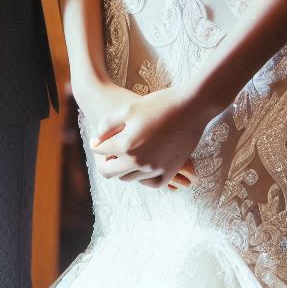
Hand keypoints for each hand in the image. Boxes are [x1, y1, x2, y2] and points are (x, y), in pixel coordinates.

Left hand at [90, 84, 210, 189]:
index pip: (100, 153)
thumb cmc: (159, 103)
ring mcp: (155, 169)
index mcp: (126, 145)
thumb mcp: (128, 108)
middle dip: (104, 162)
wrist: (192, 106)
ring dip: (122, 169)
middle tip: (106, 152)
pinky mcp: (170, 171)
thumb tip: (95, 142)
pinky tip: (141, 167)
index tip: (98, 140)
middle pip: (110, 172)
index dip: (96, 145)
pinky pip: (151, 184)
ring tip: (124, 155)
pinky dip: (142, 178)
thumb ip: (107, 125)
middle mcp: (139, 161)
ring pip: (128, 178)